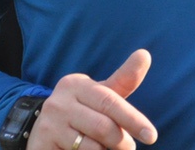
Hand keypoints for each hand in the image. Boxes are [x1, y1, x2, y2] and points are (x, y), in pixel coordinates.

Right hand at [28, 49, 157, 149]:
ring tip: (106, 149)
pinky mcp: (43, 146)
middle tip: (127, 147)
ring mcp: (49, 125)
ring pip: (93, 148)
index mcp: (75, 85)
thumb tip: (145, 54)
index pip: (110, 102)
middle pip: (104, 128)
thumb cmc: (83, 112)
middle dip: (122, 142)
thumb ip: (124, 80)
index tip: (151, 136)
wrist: (45, 132)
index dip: (133, 119)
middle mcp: (59, 102)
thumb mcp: (101, 95)